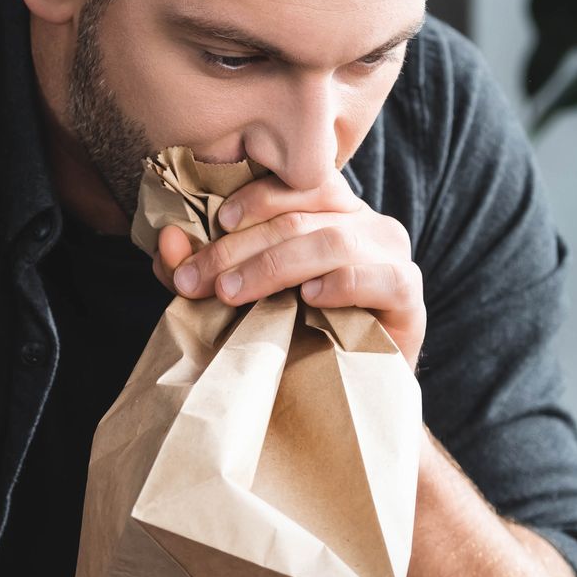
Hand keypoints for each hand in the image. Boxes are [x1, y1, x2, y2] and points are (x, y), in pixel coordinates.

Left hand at [149, 165, 425, 371]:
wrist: (347, 393)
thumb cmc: (293, 336)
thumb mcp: (239, 297)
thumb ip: (203, 268)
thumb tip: (167, 240)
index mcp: (328, 209)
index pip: (294, 182)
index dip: (252, 199)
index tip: (214, 225)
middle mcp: (362, 221)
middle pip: (300, 217)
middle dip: (241, 248)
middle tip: (199, 280)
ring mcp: (390, 253)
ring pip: (334, 241)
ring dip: (276, 265)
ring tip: (235, 292)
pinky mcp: (409, 292)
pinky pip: (381, 276)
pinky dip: (341, 283)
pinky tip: (310, 298)